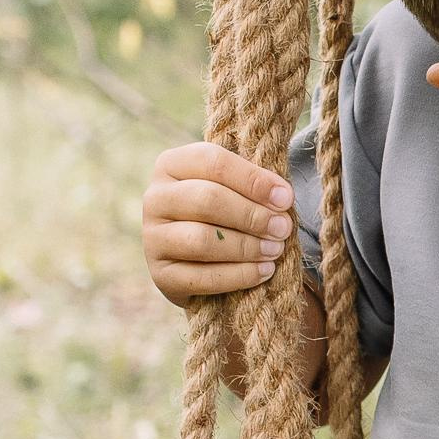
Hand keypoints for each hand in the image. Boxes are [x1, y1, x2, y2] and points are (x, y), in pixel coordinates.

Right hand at [141, 142, 295, 305]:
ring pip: (203, 240)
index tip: (285, 198)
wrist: (199, 259)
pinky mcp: (160, 274)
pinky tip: (264, 271)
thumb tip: (282, 196)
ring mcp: (152, 237)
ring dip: (247, 246)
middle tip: (283, 228)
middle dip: (252, 215)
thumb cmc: (225, 213)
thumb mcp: (235, 188)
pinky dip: (239, 275)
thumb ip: (255, 185)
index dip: (253, 180)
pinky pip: (202, 277)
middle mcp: (155, 198)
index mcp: (171, 165)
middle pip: (208, 200)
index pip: (213, 162)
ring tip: (275, 250)